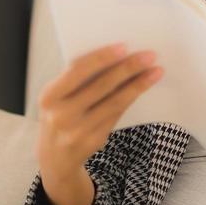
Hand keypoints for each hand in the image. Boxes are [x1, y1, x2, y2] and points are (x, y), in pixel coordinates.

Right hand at [37, 42, 161, 173]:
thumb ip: (77, 79)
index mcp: (49, 97)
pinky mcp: (94, 141)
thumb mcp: (58, 97)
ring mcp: (78, 131)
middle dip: (128, 68)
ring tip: (155, 71)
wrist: (55, 157)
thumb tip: (116, 56)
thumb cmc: (59, 115)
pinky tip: (143, 88)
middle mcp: (61, 115)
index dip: (102, 57)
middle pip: (101, 86)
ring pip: (115, 102)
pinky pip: (117, 115)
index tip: (124, 47)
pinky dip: (132, 98)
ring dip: (138, 85)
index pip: (77, 71)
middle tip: (149, 56)